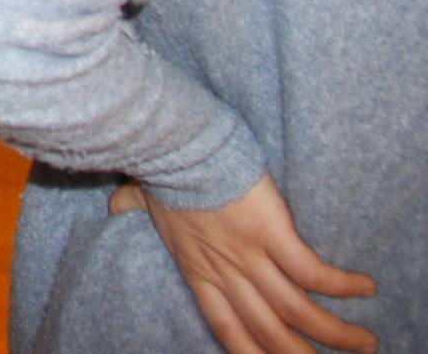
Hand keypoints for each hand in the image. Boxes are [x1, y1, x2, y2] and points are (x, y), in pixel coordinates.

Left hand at [110, 175, 376, 353]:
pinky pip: (313, 272)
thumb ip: (132, 207)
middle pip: (269, 332)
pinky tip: (363, 288)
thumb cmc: (159, 167)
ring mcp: (250, 255)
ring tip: (363, 342)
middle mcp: (226, 272)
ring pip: (298, 311)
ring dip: (334, 333)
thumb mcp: (141, 197)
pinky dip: (341, 285)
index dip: (250, 352)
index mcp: (196, 270)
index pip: (226, 327)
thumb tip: (116, 206)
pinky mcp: (274, 232)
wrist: (174, 145)